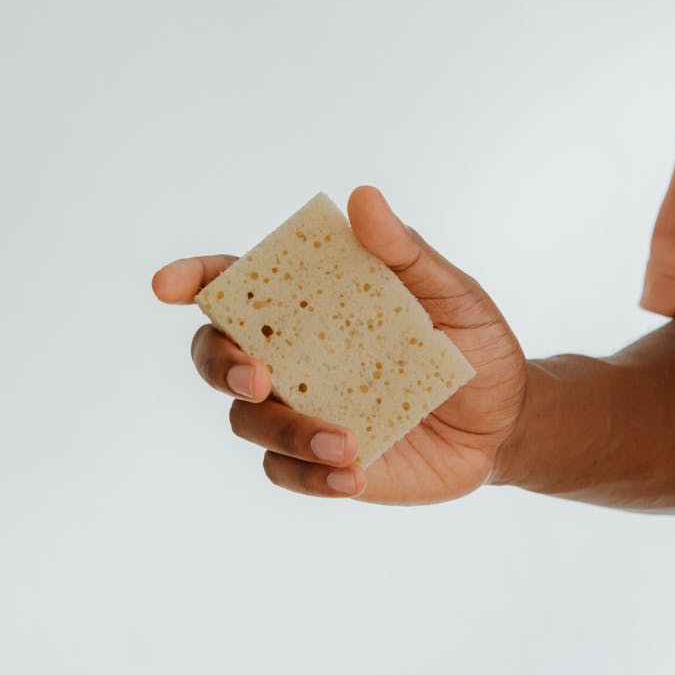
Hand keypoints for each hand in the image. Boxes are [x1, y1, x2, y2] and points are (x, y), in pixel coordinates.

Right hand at [152, 185, 526, 504]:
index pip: (234, 285)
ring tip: (343, 442)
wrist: (505, 423)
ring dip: (284, 431)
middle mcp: (288, 354)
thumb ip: (405, 253)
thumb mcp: (452, 294)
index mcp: (307, 302)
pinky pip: (284, 472)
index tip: (168, 285)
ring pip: (246, 422)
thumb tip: (364, 199)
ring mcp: (298, 409)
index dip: (193, 279)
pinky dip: (309, 475)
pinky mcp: (316, 462)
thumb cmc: (472, 345)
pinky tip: (352, 474)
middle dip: (220, 364)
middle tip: (260, 376)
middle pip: (215, 355)